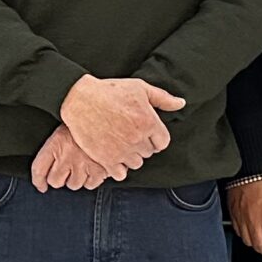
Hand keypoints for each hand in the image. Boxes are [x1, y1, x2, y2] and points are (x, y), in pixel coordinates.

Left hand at [32, 124, 113, 190]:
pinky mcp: (99, 171)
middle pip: (55, 181)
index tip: (41, 185)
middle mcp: (67, 156)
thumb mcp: (69, 124)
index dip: (38, 180)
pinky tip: (94, 168)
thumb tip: (48, 165)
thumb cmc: (90, 118)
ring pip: (73, 185)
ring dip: (77, 178)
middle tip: (67, 169)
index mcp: (56, 143)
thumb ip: (57, 144)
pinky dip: (92, 179)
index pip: (38, 169)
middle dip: (60, 178)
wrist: (112, 115)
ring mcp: (83, 165)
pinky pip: (90, 185)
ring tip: (83, 165)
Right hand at [59, 75, 184, 173]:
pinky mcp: (106, 159)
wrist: (80, 98)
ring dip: (131, 156)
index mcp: (149, 122)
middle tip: (130, 135)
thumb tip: (181, 104)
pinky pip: (120, 173)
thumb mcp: (140, 88)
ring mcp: (122, 150)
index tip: (146, 133)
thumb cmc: (110, 91)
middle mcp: (138, 138)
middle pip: (149, 152)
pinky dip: (118, 168)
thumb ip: (162, 98)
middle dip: (142, 145)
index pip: (163, 142)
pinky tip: (113, 155)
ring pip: (136, 163)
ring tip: (121, 144)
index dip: (155, 137)